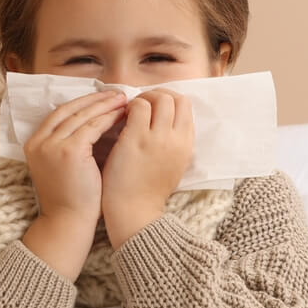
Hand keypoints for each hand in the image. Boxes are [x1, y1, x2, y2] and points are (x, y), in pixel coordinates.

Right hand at [23, 89, 128, 226]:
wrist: (68, 222)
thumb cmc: (73, 198)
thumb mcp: (65, 165)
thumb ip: (72, 144)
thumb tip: (97, 121)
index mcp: (34, 144)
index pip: (60, 114)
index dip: (82, 104)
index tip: (102, 97)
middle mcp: (39, 142)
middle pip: (69, 110)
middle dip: (95, 100)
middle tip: (117, 93)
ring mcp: (51, 145)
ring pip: (82, 116)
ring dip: (104, 105)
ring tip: (123, 99)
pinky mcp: (69, 151)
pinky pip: (92, 127)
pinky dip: (108, 118)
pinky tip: (122, 114)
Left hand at [101, 89, 193, 246]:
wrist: (135, 212)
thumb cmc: (149, 190)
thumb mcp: (175, 164)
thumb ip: (175, 142)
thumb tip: (166, 120)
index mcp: (187, 144)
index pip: (186, 105)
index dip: (170, 100)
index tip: (155, 107)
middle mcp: (176, 138)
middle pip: (175, 98)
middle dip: (157, 95)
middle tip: (141, 105)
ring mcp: (157, 138)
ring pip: (158, 98)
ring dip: (143, 98)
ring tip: (130, 111)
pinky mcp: (136, 139)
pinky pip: (137, 106)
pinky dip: (128, 106)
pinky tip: (119, 118)